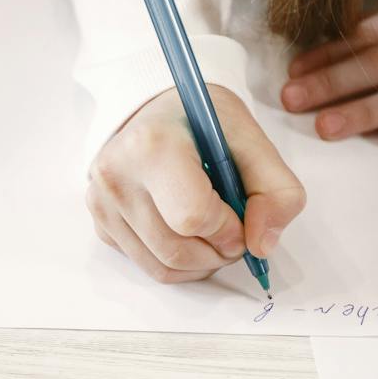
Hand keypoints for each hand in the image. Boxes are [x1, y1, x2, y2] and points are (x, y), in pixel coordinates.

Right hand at [88, 85, 306, 283]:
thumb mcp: (253, 141)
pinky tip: (188, 233)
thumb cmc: (202, 123)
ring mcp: (102, 203)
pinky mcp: (100, 223)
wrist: (159, 110)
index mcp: (151, 146)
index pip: (192, 218)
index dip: (229, 230)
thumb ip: (277, 192)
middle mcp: (116, 176)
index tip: (241, 216)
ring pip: (161, 268)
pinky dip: (178, 262)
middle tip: (235, 232)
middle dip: (218, 253)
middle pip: (176, 251)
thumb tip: (261, 246)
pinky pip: (146, 265)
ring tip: (215, 235)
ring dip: (201, 263)